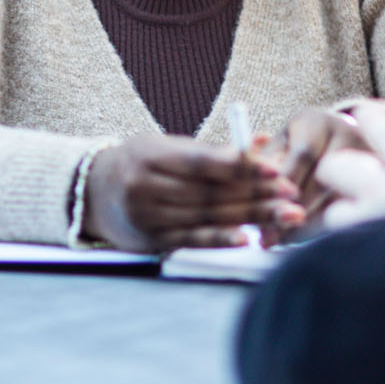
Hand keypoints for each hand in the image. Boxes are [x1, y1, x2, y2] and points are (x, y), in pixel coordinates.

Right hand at [83, 134, 302, 251]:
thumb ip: (210, 150)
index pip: (202, 163)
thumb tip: (259, 142)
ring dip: (252, 217)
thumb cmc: (141, 162)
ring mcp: (146, 217)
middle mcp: (145, 187)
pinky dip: (221, 239)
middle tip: (293, 195)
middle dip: (257, 194)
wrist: (91, 192)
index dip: (241, 166)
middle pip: (210, 192)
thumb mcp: (165, 147)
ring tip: (286, 215)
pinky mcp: (151, 241)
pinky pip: (192, 240)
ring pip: (206, 217)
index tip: (276, 168)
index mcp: (150, 155)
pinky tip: (248, 238)